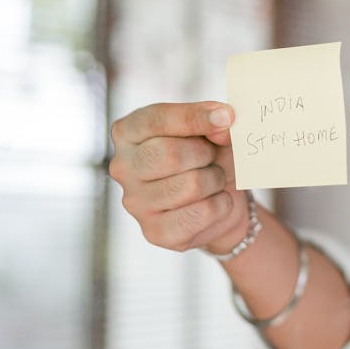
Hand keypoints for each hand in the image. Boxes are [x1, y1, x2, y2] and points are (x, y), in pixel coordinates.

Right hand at [109, 101, 246, 251]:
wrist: (219, 201)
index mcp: (128, 132)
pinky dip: (222, 204)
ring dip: (216, 179)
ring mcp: (135, 203)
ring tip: (213, 179)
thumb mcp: (213, 129)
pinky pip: (202, 213)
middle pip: (170, 154)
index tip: (227, 116)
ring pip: (191, 184)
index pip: (157, 119)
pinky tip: (215, 201)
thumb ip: (216, 120)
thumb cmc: (209, 157)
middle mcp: (122, 167)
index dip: (194, 117)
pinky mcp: (155, 232)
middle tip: (212, 158)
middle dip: (205, 153)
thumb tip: (223, 124)